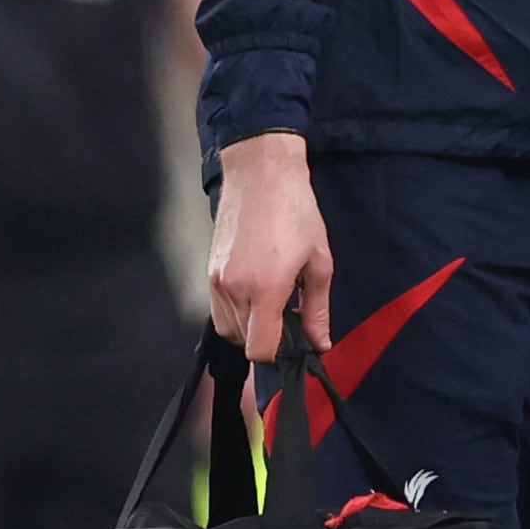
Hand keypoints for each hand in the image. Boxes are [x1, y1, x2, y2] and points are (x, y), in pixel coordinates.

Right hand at [206, 131, 331, 360]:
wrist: (261, 173)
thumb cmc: (295, 211)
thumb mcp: (318, 262)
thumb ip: (317, 309)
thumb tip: (320, 343)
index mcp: (264, 289)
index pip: (260, 350)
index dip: (278, 354)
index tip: (295, 343)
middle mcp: (234, 290)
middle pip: (244, 342)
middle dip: (268, 338)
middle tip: (290, 319)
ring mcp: (217, 281)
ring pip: (229, 328)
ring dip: (251, 326)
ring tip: (273, 302)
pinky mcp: (209, 272)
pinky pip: (219, 309)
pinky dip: (237, 312)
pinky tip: (257, 292)